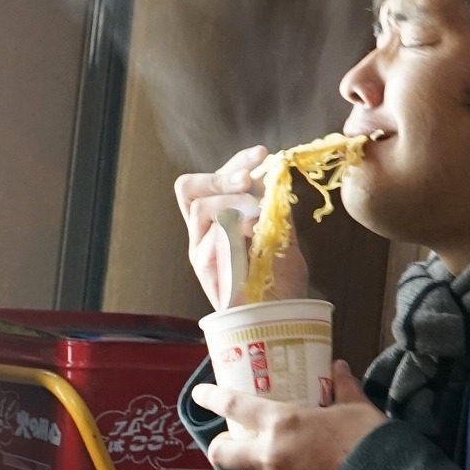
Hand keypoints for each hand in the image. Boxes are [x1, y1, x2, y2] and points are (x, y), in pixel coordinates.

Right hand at [174, 146, 308, 308]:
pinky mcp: (206, 269)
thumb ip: (273, 205)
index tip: (261, 154)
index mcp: (217, 220)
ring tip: (258, 215)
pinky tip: (256, 233)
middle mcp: (203, 233)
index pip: (210, 180)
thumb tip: (273, 174)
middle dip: (222, 175)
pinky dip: (237, 227)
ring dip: (233, 201)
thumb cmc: (279, 278)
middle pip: (188, 188)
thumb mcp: (280, 231)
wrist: (280, 315)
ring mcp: (201, 251)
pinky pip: (214, 236)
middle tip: (248, 181)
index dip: (234, 163)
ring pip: (201, 207)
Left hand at [191, 361, 388, 469]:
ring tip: (264, 468)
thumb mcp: (357, 407)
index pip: (234, 407)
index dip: (212, 398)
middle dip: (220, 448)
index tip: (199, 395)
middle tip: (228, 442)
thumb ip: (343, 387)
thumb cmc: (369, 440)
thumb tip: (338, 368)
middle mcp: (271, 455)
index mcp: (283, 422)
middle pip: (223, 454)